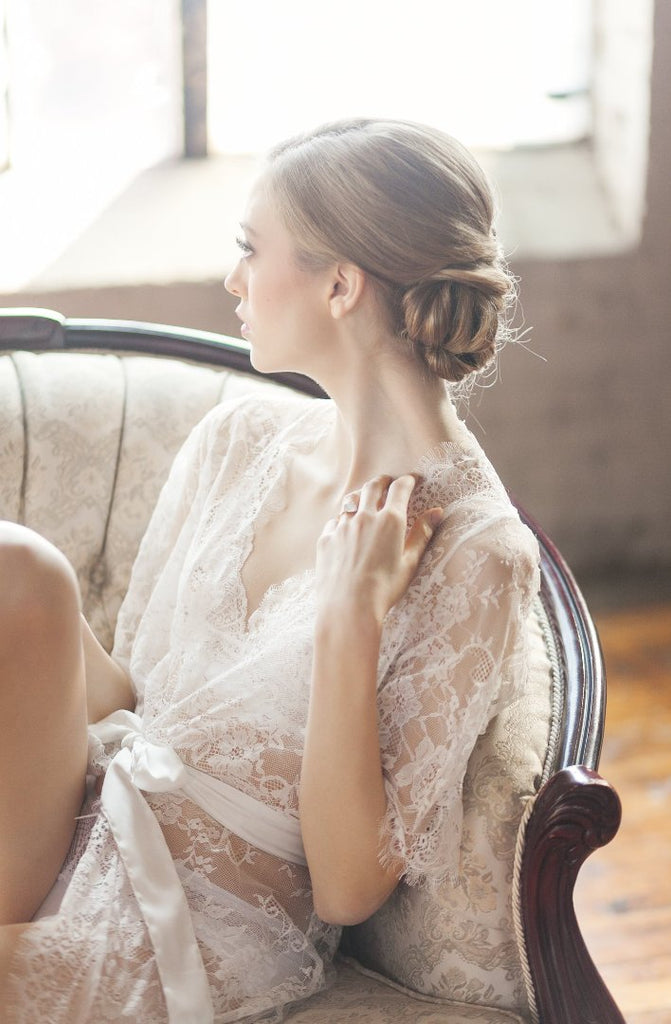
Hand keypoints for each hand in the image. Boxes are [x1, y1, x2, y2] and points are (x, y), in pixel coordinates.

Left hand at [315, 474, 442, 623]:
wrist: (349, 607)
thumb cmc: (385, 588)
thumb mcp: (410, 562)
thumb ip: (422, 533)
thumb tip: (437, 511)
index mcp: (390, 521)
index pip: (400, 489)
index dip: (407, 481)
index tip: (411, 480)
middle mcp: (364, 517)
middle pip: (372, 487)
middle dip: (382, 481)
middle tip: (388, 481)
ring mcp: (342, 527)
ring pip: (350, 501)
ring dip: (360, 497)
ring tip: (364, 500)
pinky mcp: (326, 539)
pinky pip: (334, 522)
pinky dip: (343, 520)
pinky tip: (345, 528)